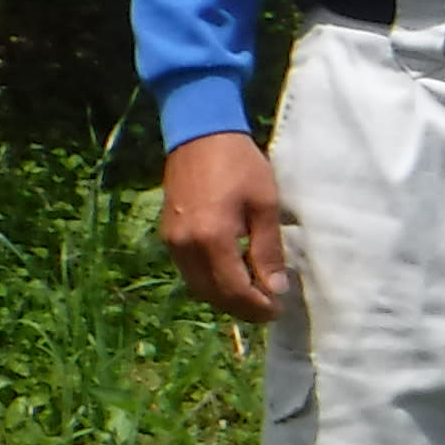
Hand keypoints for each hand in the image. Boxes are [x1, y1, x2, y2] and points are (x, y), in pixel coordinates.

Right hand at [161, 131, 284, 322]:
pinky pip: (189, 271)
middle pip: (213, 294)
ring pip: (198, 286)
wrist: (200, 134)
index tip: (277, 311)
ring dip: (225, 298)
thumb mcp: (264, 205)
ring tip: (253, 297)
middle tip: (268, 309)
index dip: (257, 306)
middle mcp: (186, 245)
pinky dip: (210, 282)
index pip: (234, 290)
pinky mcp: (167, 234)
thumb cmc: (239, 165)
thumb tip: (275, 288)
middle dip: (241, 308)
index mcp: (212, 238)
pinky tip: (231, 277)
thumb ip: (268, 250)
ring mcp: (172, 241)